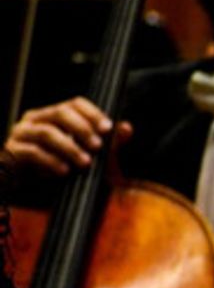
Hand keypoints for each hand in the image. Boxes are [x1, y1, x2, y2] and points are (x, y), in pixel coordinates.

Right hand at [5, 97, 131, 176]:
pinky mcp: (12, 151)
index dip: (93, 114)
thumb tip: (127, 128)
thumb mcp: (85, 155)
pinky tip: (64, 171)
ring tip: (85, 163)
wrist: (18, 183)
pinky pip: (32, 152)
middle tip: (98, 146)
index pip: (75, 104)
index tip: (108, 129)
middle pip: (60, 113)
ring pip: (46, 132)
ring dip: (69, 148)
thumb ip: (106, 143)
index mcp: (53, 115)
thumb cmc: (54, 165)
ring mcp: (21, 134)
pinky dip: (51, 162)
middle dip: (82, 129)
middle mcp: (36, 120)